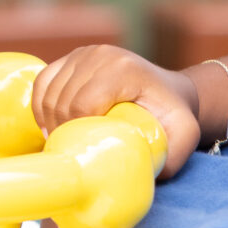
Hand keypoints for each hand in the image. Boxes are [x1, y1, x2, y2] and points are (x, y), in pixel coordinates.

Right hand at [32, 45, 203, 177]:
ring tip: (63, 142)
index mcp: (123, 69)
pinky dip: (42, 106)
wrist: (168, 90)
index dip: (76, 133)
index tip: (83, 153)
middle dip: (61, 131)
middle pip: (63, 100)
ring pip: (49, 92)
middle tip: (70, 153)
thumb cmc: (173, 114)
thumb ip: (174, 157)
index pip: (83, 105)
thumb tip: (144, 174)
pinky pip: (42, 82)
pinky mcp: (72, 57)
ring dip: (50, 121)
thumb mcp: (185, 134)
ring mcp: (84, 53)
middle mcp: (100, 55)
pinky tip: (52, 124)